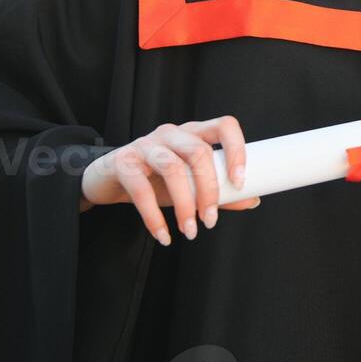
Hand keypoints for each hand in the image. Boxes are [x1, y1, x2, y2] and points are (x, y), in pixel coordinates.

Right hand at [79, 115, 259, 244]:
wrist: (108, 180)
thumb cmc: (155, 180)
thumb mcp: (189, 185)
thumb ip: (219, 191)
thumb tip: (252, 199)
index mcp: (193, 133)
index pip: (224, 126)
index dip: (237, 150)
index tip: (240, 182)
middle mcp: (172, 133)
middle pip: (198, 152)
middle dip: (209, 190)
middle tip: (209, 221)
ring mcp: (146, 144)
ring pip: (172, 168)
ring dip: (185, 204)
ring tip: (190, 231)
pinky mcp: (123, 161)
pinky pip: (141, 188)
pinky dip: (154, 216)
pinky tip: (163, 236)